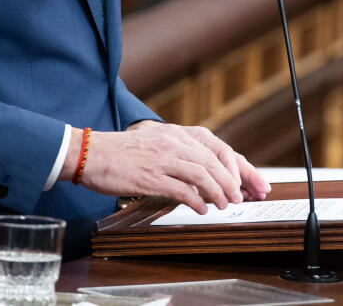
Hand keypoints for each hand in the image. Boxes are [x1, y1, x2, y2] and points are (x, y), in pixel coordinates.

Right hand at [71, 122, 270, 213]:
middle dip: (234, 182)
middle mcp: (174, 142)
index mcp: (177, 132)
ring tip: (225, 206)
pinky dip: (196, 201)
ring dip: (219, 193)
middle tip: (242, 198)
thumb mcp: (156, 140)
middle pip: (215, 161)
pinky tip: (202, 210)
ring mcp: (163, 158)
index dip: (238, 167)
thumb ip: (179, 151)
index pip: (218, 148)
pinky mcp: (151, 177)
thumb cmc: (122, 151)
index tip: (251, 182)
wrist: (91, 153)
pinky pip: (182, 190)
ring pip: (203, 175)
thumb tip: (205, 173)